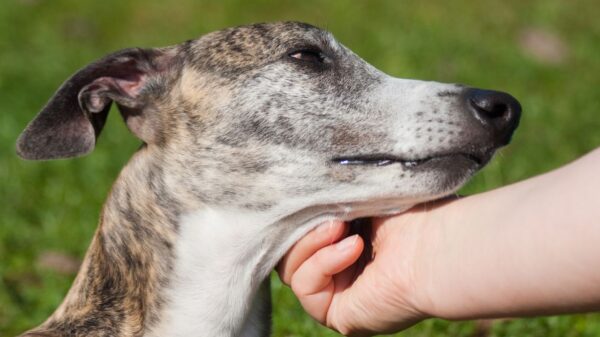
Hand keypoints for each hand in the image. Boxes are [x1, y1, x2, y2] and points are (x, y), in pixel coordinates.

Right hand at [277, 206, 438, 335]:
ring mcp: (339, 293)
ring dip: (310, 242)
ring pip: (289, 269)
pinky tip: (354, 247)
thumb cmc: (413, 214)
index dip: (299, 214)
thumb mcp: (357, 195)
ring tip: (341, 226)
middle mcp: (343, 270)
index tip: (313, 192)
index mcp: (349, 240)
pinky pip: (304, 287)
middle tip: (333, 211)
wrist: (439, 245)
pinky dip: (322, 263)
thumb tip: (296, 191)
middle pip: (289, 251)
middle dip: (302, 227)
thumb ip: (326, 197)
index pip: (301, 231)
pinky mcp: (337, 314)